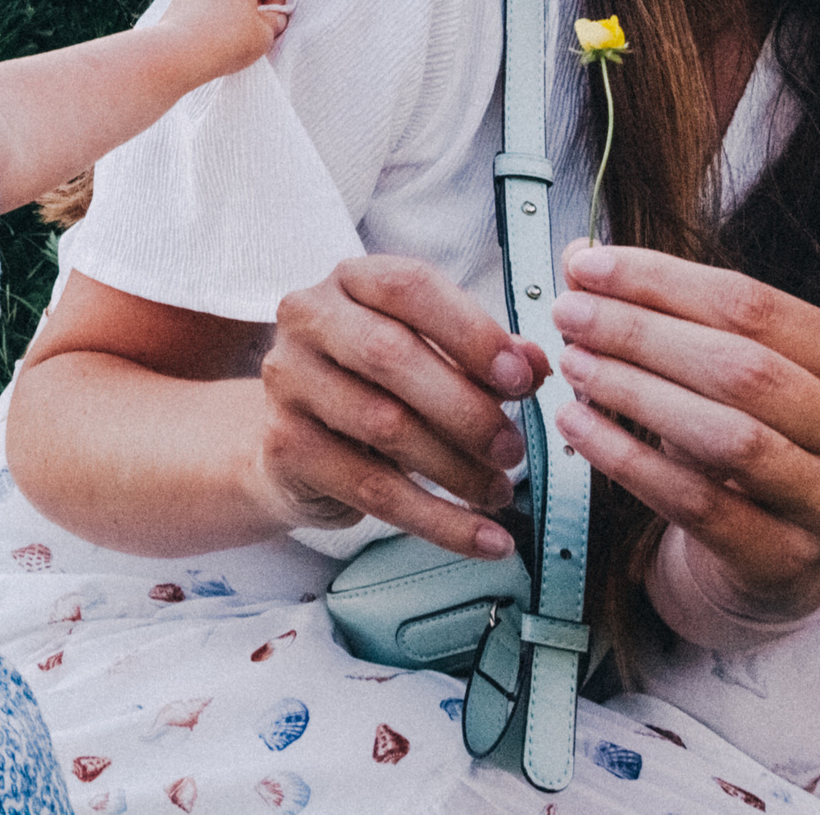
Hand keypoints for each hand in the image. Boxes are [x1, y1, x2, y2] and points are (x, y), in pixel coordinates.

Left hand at [146, 0, 292, 86]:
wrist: (177, 53)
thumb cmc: (226, 42)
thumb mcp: (263, 36)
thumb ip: (274, 22)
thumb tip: (273, 17)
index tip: (273, 17)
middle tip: (255, 20)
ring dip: (234, 1)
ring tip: (234, 29)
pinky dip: (214, 8)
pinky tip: (213, 32)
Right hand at [256, 257, 549, 559]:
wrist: (296, 444)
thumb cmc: (376, 388)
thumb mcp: (432, 359)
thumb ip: (485, 356)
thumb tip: (535, 364)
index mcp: (349, 281)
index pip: (409, 287)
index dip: (471, 332)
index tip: (521, 380)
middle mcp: (307, 319)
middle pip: (390, 355)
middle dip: (466, 408)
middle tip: (512, 448)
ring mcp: (287, 380)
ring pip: (384, 425)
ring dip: (457, 469)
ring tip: (498, 491)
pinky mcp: (283, 445)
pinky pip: (373, 490)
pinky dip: (440, 521)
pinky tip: (485, 539)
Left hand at [551, 241, 819, 616]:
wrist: (774, 547)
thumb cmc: (745, 432)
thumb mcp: (719, 366)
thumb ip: (662, 309)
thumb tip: (581, 257)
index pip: (753, 305)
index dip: (662, 281)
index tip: (587, 267)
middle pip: (742, 368)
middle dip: (642, 333)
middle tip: (570, 315)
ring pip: (727, 436)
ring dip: (635, 392)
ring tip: (573, 364)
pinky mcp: (787, 557)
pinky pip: (696, 503)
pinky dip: (628, 460)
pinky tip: (577, 426)